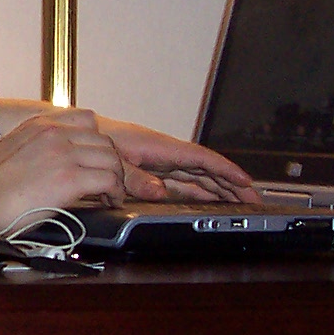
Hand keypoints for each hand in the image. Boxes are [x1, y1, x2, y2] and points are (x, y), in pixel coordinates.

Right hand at [0, 108, 130, 223]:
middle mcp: (55, 133)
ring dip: (116, 177)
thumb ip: (36, 146)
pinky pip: (109, 179)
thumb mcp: (11, 148)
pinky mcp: (70, 178)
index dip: (97, 141)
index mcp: (40, 124)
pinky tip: (109, 200)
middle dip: (110, 161)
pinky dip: (114, 191)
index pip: (86, 120)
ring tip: (110, 192)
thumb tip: (52, 161)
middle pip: (104, 140)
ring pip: (111, 158)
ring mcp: (64, 154)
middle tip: (109, 180)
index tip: (97, 158)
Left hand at [94, 116, 258, 203]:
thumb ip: (135, 177)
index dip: (225, 170)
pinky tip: (212, 198)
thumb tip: (159, 193)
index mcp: (160, 148)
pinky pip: (184, 180)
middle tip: (253, 199)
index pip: (201, 159)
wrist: (80, 132)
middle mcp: (166, 154)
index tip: (245, 181)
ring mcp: (162, 163)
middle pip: (206, 170)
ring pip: (198, 176)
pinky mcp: (154, 170)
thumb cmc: (96, 138)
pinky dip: (201, 189)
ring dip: (220, 188)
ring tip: (241, 201)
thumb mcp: (114, 159)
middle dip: (231, 184)